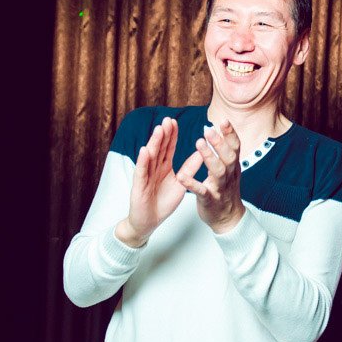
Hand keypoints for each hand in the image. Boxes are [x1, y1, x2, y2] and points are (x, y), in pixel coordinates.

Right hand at [118, 117, 186, 245]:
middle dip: (163, 134)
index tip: (175, 122)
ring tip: (159, 129)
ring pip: (150, 156)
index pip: (168, 147)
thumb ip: (189, 168)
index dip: (172, 135)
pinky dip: (143, 161)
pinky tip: (145, 150)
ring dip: (154, 142)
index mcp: (164, 167)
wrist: (149, 221)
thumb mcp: (181, 184)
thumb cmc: (163, 203)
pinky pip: (142, 171)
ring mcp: (146, 175)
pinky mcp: (139, 186)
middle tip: (168, 120)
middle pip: (159, 148)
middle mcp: (154, 168)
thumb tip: (202, 153)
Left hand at [176, 119, 245, 233]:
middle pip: (229, 157)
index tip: (223, 121)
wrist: (228, 218)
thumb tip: (216, 130)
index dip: (230, 134)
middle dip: (220, 143)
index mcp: (233, 167)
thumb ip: (224, 152)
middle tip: (209, 130)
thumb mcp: (228, 169)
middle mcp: (229, 176)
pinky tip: (182, 176)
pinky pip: (202, 191)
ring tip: (199, 143)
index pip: (235, 147)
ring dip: (209, 157)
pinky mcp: (210, 200)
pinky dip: (192, 184)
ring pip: (218, 172)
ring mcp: (220, 188)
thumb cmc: (225, 190)